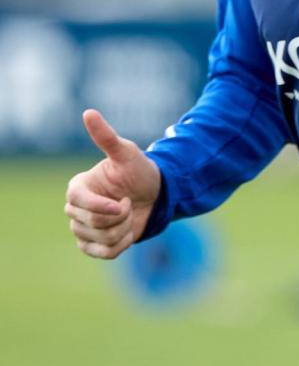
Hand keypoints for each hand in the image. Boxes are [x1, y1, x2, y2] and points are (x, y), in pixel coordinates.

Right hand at [65, 109, 161, 259]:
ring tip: (129, 215)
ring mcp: (82, 228)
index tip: (124, 203)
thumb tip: (88, 112)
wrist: (156, 195)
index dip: (102, 207)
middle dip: (119, 216)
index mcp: (78, 187)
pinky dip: (120, 245)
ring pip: (99, 239)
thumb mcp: (127, 153)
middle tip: (130, 203)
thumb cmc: (140, 171)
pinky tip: (128, 233)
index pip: (78, 202)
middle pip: (90, 223)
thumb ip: (106, 137)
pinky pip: (103, 253)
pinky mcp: (92, 245)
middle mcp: (75, 208)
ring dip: (122, 230)